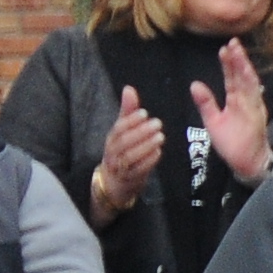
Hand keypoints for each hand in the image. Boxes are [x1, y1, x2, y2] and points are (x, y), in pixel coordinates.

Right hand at [93, 86, 165, 220]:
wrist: (114, 183)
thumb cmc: (121, 152)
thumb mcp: (122, 132)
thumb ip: (127, 111)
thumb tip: (129, 88)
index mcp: (111, 139)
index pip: (117, 128)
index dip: (130, 121)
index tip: (144, 113)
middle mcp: (113, 153)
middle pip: (123, 143)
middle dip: (140, 133)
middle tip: (157, 124)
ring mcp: (120, 167)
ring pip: (130, 157)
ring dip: (146, 146)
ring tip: (160, 137)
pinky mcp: (130, 179)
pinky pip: (138, 170)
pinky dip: (148, 161)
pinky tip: (159, 152)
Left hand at [197, 40, 272, 183]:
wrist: (246, 162)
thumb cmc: (232, 143)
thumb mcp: (213, 121)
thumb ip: (206, 103)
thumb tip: (194, 84)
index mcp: (236, 100)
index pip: (232, 77)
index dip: (229, 63)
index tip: (224, 48)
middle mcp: (247, 100)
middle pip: (242, 75)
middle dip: (238, 59)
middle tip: (233, 42)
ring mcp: (253, 107)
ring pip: (249, 83)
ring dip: (244, 67)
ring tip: (238, 52)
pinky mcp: (257, 116)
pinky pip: (255, 97)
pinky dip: (251, 85)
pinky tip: (247, 73)